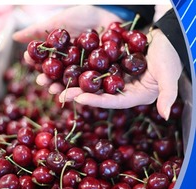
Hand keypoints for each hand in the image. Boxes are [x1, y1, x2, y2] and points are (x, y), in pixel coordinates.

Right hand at [13, 6, 122, 94]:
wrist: (110, 14)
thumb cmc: (83, 17)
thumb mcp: (60, 21)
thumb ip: (38, 30)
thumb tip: (15, 38)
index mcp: (57, 56)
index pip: (43, 61)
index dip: (35, 62)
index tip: (28, 60)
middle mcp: (67, 66)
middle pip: (55, 76)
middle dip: (47, 80)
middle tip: (42, 81)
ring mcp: (83, 72)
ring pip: (70, 83)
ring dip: (62, 89)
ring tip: (56, 90)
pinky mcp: (100, 76)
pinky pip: (91, 85)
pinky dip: (85, 91)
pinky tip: (79, 94)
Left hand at [58, 28, 182, 119]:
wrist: (168, 36)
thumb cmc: (171, 55)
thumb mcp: (169, 75)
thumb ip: (167, 94)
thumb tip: (165, 114)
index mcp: (133, 95)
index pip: (112, 101)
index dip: (96, 100)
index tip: (79, 99)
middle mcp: (121, 89)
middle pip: (97, 93)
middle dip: (78, 94)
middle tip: (60, 95)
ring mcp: (113, 77)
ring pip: (90, 81)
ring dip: (73, 82)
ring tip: (55, 84)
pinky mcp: (108, 65)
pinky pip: (91, 67)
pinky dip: (78, 68)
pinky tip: (63, 67)